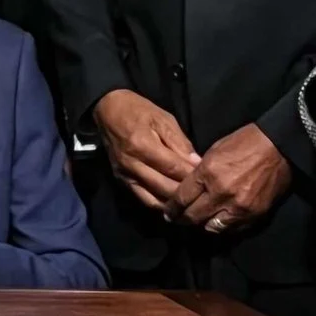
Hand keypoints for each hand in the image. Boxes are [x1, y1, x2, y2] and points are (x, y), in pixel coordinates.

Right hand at [93, 89, 199, 210]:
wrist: (108, 111)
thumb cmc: (138, 111)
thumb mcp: (163, 119)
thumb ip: (180, 143)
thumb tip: (196, 163)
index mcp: (143, 145)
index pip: (172, 168)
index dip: (191, 176)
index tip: (207, 180)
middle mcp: (132, 164)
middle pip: (164, 187)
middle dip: (185, 192)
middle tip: (202, 193)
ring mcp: (125, 175)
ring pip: (153, 198)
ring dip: (173, 203)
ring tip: (190, 203)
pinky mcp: (122, 180)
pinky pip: (143, 198)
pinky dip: (159, 204)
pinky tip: (173, 204)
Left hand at [166, 123, 292, 234]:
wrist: (280, 146)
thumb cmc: (246, 142)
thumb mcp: (216, 150)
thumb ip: (200, 170)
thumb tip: (186, 185)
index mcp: (209, 173)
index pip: (182, 198)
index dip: (172, 208)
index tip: (169, 213)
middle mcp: (221, 193)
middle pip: (193, 216)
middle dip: (183, 219)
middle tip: (179, 220)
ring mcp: (238, 206)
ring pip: (211, 227)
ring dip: (203, 224)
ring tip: (200, 221)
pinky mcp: (253, 215)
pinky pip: (231, 229)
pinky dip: (223, 226)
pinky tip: (219, 220)